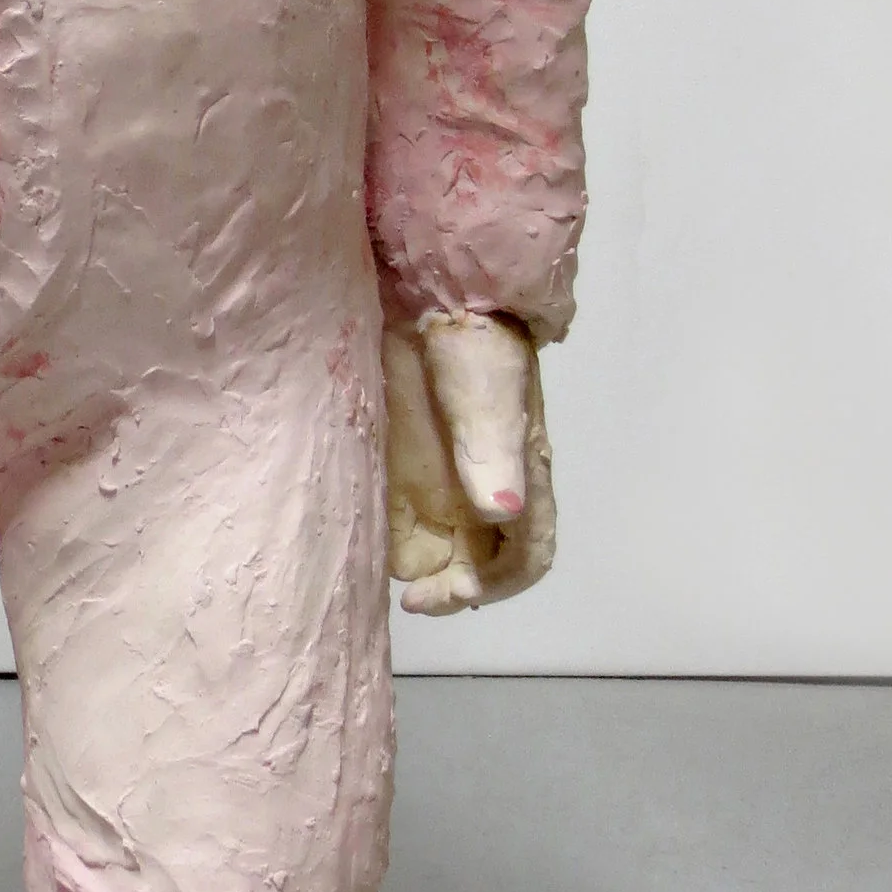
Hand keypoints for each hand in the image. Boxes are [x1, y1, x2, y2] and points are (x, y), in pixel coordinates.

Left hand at [385, 311, 555, 615]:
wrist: (427, 294)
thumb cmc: (472, 342)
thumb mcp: (486, 395)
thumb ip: (492, 451)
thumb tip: (503, 512)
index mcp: (521, 476)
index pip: (527, 555)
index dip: (498, 586)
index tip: (453, 593)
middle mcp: (486, 489)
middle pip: (478, 564)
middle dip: (451, 589)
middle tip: (411, 597)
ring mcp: (444, 479)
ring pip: (439, 550)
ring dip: (418, 572)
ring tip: (383, 576)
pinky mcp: (406, 466)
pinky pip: (402, 524)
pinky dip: (389, 545)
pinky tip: (363, 548)